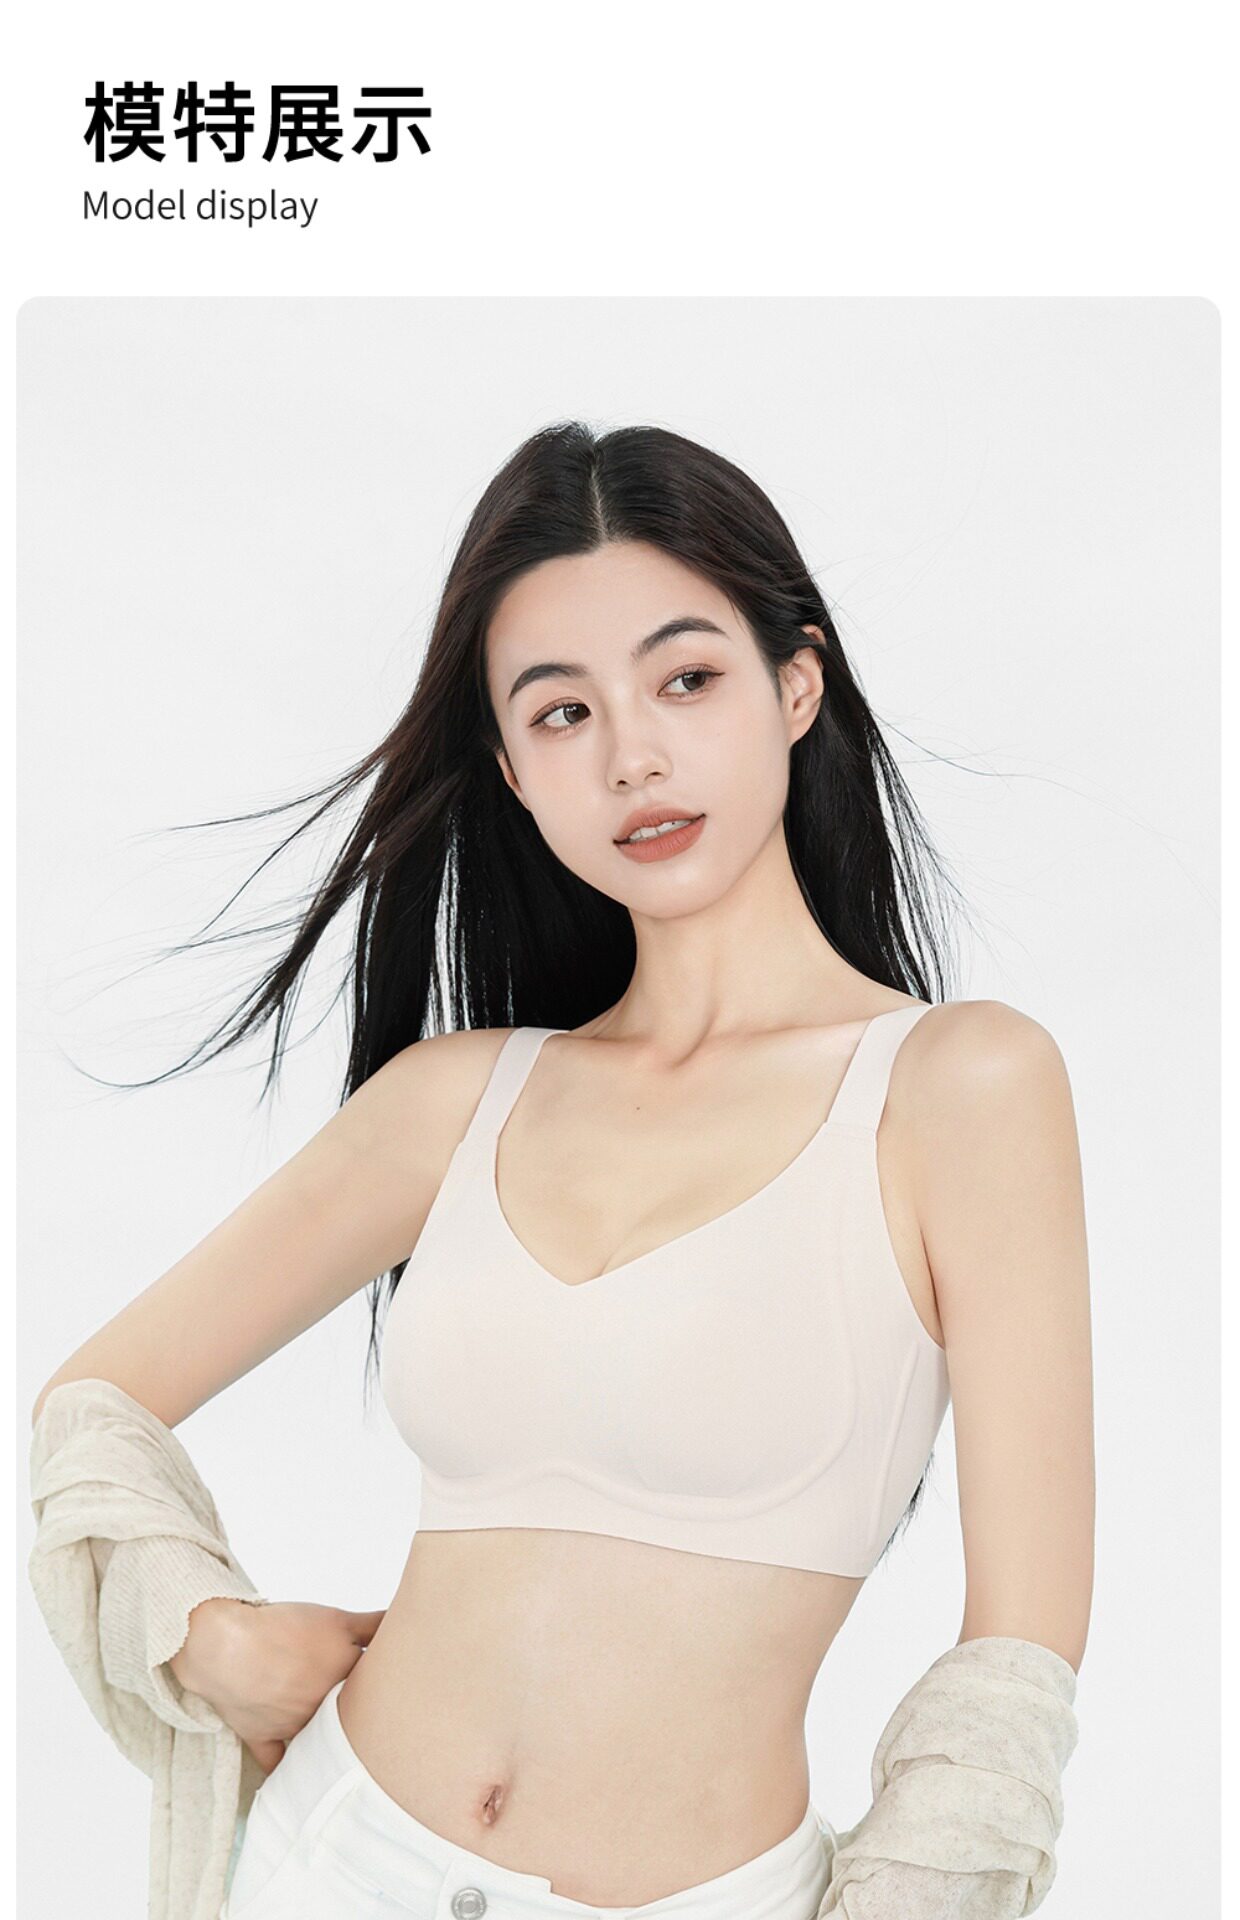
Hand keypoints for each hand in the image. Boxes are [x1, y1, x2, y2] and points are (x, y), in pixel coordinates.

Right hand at [170, 1598, 386, 1774]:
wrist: (230, 1648)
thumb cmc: (285, 1629)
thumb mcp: (337, 1619)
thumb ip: (372, 1625)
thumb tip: (401, 1621)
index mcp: (344, 1684)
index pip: (376, 1692)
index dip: (386, 1689)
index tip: (398, 1693)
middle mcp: (322, 1712)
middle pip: (348, 1719)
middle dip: (362, 1719)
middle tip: (378, 1722)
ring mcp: (291, 1728)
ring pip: (316, 1743)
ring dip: (328, 1744)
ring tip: (349, 1752)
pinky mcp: (260, 1735)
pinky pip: (274, 1762)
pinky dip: (283, 1770)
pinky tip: (297, 1782)